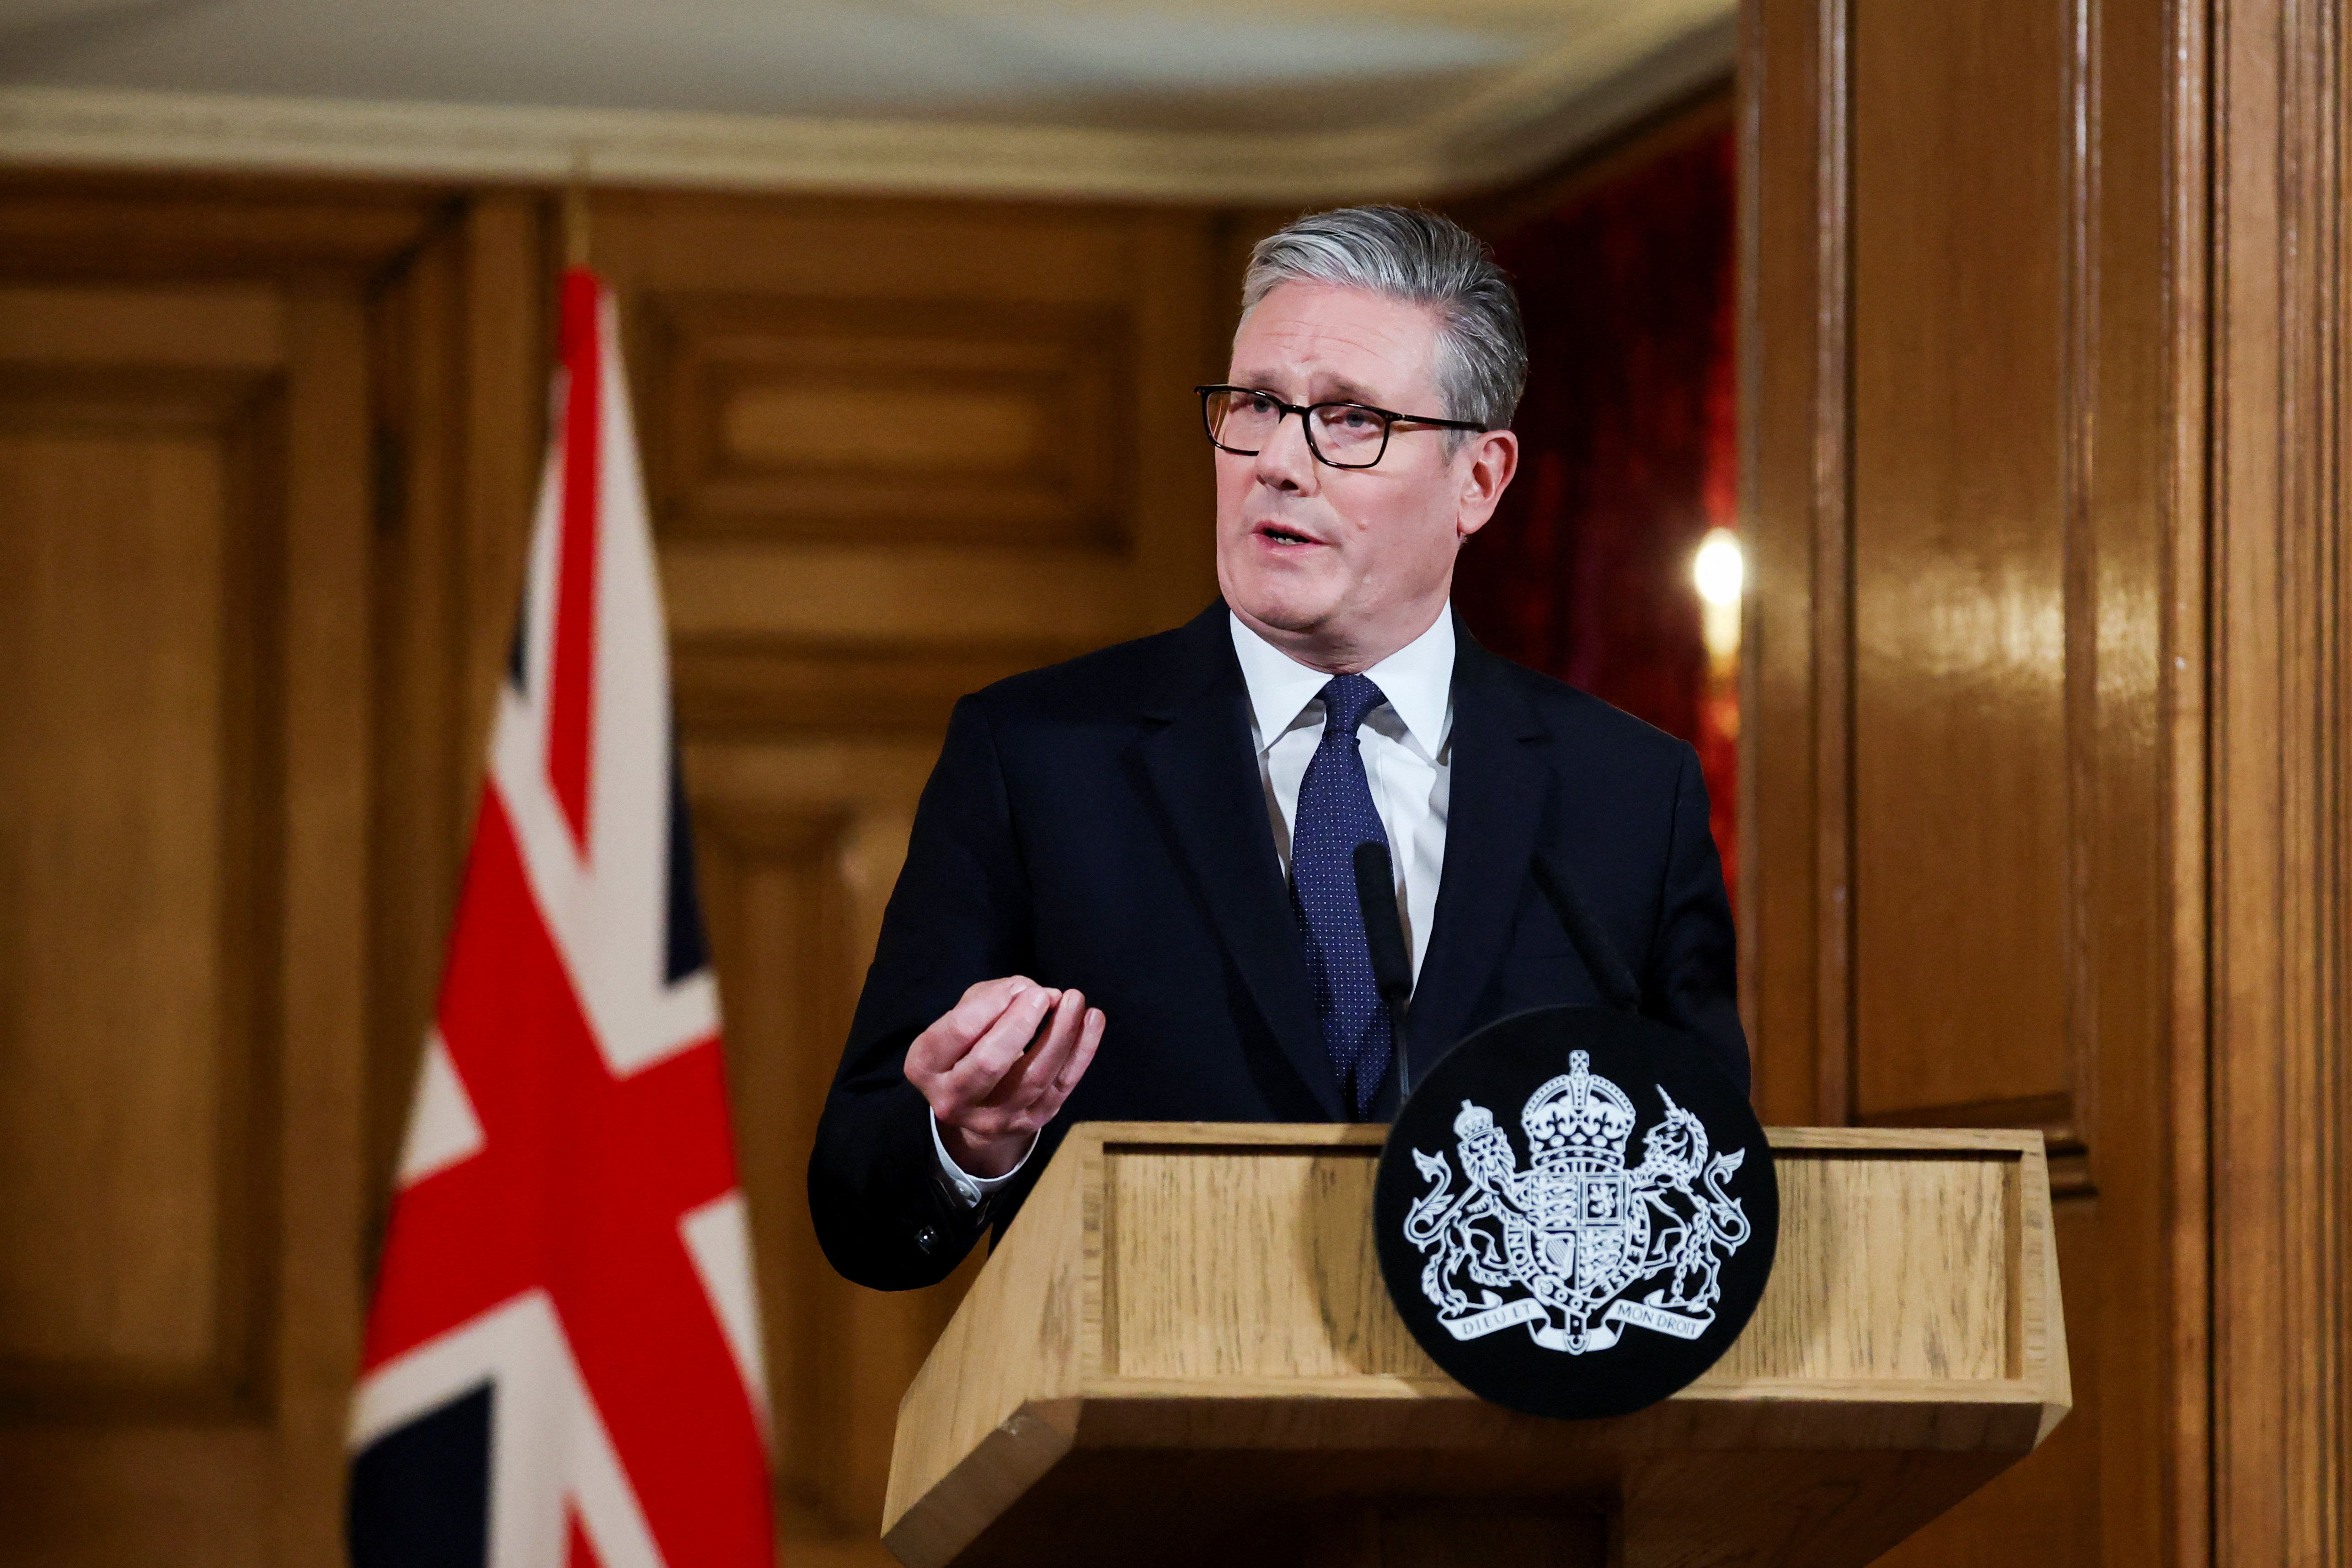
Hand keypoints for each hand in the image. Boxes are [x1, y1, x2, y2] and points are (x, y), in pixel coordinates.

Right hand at [905, 976, 1104, 1178]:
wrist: (976, 1104)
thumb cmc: (969, 1044)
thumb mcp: (964, 1015)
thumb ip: (991, 997)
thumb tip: (1032, 993)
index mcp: (925, 1066)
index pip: (958, 1032)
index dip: (991, 1004)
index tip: (1017, 988)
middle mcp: (953, 1100)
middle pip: (990, 1062)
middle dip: (1021, 1023)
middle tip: (1044, 995)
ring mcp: (994, 1118)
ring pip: (1033, 1077)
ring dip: (1060, 1034)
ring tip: (1075, 1000)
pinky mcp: (1030, 1122)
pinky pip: (1062, 1086)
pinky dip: (1082, 1051)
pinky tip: (1093, 1020)